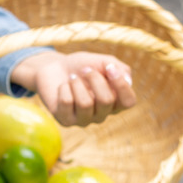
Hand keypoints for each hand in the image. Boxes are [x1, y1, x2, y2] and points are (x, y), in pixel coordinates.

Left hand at [10, 51, 137, 125]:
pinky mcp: (66, 121)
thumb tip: (127, 80)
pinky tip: (63, 87)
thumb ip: (120, 68)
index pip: (128, 102)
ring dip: (77, 83)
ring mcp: (84, 120)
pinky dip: (64, 88)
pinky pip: (67, 103)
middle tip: (84, 69)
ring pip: (85, 103)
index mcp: (116, 102)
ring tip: (72, 78)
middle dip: (94, 79)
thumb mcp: (103, 61)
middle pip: (106, 100)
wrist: (53, 67)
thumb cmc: (81, 66)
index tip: (109, 68)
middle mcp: (102, 114)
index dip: (121, 85)